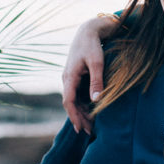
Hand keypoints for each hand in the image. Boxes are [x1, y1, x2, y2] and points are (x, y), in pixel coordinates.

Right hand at [62, 16, 116, 133]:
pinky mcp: (75, 77)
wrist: (88, 31)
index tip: (80, 128)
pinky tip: (90, 111)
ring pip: (73, 100)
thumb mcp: (97, 62)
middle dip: (78, 118)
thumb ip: (96, 81)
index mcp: (69, 76)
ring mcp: (70, 78)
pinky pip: (76, 94)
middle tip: (88, 131)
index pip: (68, 101)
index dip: (73, 116)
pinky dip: (82, 104)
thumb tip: (96, 101)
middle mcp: (67, 79)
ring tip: (90, 125)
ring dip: (80, 112)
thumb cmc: (92, 46)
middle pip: (70, 103)